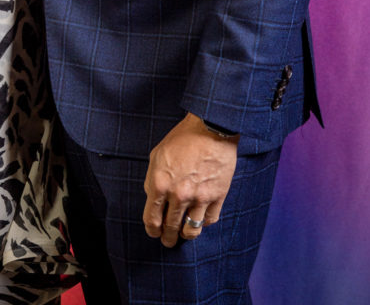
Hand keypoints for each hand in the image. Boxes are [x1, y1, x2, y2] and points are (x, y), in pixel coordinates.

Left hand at [142, 113, 238, 246]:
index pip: (152, 219)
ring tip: (184, 235)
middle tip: (168, 240)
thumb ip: (152, 179)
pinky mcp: (217, 196)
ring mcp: (199, 197)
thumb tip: (152, 198)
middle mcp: (178, 195)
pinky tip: (200, 219)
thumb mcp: (157, 155)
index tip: (154, 232)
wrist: (211, 128)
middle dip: (168, 238)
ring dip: (186, 236)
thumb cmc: (182, 138)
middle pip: (171, 229)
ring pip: (191, 231)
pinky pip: (209, 220)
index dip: (152, 230)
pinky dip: (204, 223)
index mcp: (160, 184)